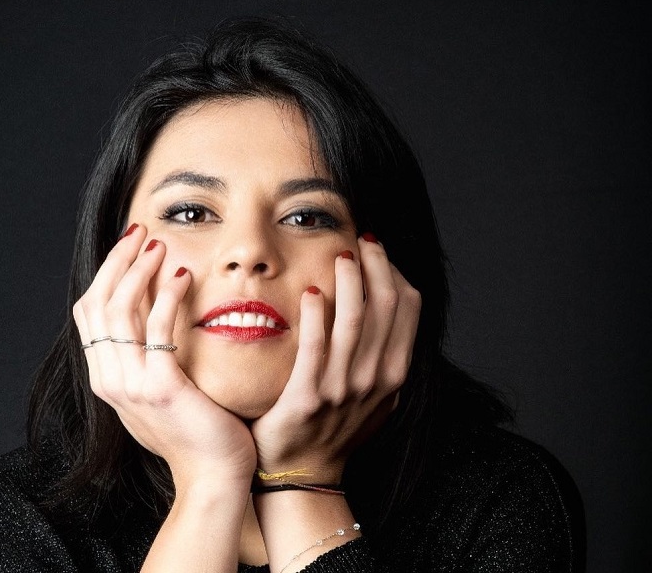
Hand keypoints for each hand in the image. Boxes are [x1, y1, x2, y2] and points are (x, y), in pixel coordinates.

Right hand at [72, 224, 256, 486]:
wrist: (213, 477)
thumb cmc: (195, 432)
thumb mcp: (159, 392)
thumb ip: (147, 358)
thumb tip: (152, 316)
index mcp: (107, 378)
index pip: (90, 314)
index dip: (106, 274)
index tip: (129, 245)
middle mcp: (110, 380)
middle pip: (98, 305)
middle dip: (117, 262)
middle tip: (140, 232)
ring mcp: (131, 385)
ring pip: (121, 312)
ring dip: (138, 272)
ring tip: (159, 245)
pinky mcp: (161, 387)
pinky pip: (158, 331)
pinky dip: (166, 297)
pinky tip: (182, 276)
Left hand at [251, 233, 420, 481]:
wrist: (304, 471)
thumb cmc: (336, 426)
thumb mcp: (375, 393)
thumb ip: (383, 353)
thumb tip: (385, 301)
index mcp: (394, 372)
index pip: (408, 308)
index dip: (395, 272)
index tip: (377, 252)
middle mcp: (375, 378)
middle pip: (385, 306)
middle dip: (376, 266)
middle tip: (360, 241)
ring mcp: (343, 388)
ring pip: (354, 320)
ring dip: (349, 281)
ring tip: (340, 256)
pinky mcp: (308, 396)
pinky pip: (316, 347)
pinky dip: (316, 316)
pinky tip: (310, 292)